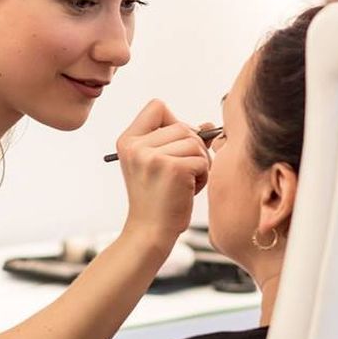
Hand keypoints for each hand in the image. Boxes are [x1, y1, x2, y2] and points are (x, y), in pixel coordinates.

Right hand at [115, 100, 211, 247]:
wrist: (150, 232)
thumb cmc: (158, 199)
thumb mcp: (159, 164)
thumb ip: (178, 140)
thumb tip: (210, 124)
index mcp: (127, 141)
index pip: (157, 106)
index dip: (173, 121)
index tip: (174, 145)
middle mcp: (136, 146)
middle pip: (182, 125)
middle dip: (192, 147)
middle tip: (184, 171)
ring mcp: (153, 156)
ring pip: (195, 142)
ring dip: (200, 162)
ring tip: (186, 181)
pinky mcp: (173, 168)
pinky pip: (202, 159)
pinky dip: (203, 175)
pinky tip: (189, 189)